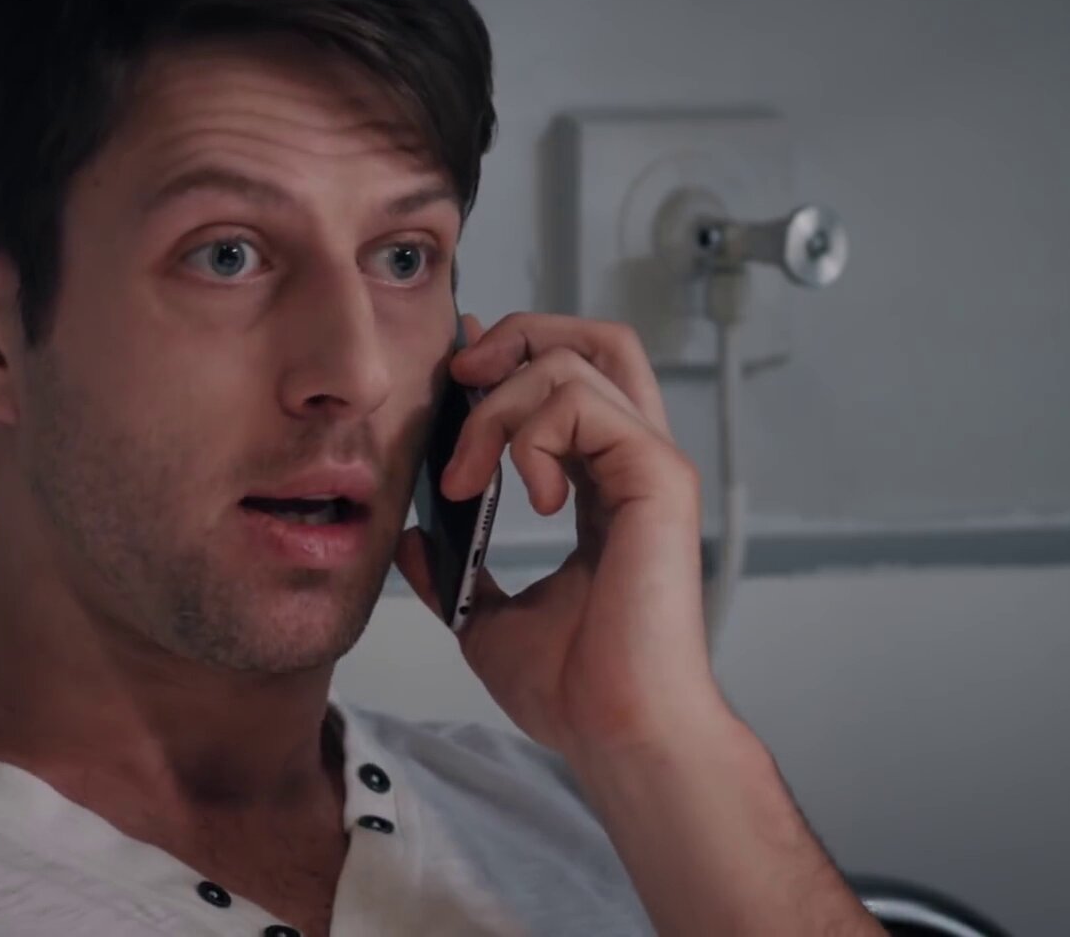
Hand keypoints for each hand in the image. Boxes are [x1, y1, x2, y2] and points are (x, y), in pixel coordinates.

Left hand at [393, 312, 726, 757]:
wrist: (615, 731)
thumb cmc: (574, 690)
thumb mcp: (485, 617)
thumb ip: (453, 568)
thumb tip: (411, 538)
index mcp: (601, 489)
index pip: (570, 382)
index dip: (511, 357)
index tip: (453, 373)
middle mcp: (633, 465)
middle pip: (595, 340)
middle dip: (517, 338)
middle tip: (462, 382)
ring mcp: (652, 465)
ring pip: (576, 361)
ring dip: (500, 406)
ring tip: (471, 478)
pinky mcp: (659, 476)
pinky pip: (585, 401)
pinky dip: (534, 433)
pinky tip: (529, 497)